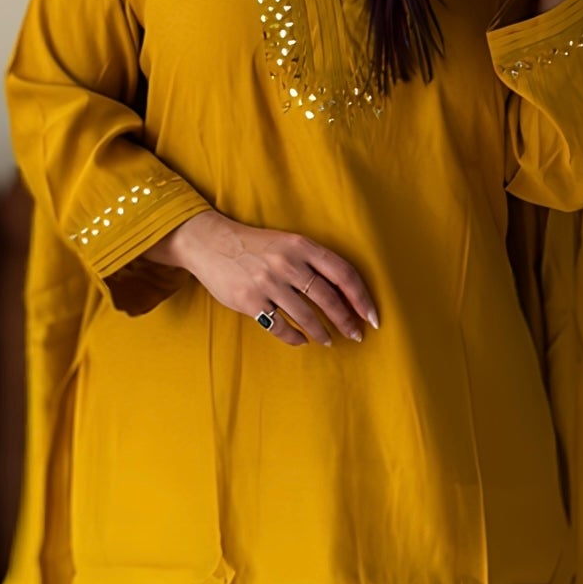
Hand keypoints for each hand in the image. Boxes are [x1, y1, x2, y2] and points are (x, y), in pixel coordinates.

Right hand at [145, 210, 378, 348]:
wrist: (210, 242)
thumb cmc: (255, 245)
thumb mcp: (287, 243)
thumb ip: (313, 262)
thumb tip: (343, 293)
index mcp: (302, 245)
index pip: (343, 274)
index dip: (362, 298)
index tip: (372, 317)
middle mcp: (288, 263)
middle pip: (328, 299)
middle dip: (346, 321)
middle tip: (356, 335)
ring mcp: (268, 283)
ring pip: (307, 317)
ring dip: (322, 333)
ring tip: (329, 340)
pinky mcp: (250, 301)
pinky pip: (281, 327)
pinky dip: (295, 338)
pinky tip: (303, 341)